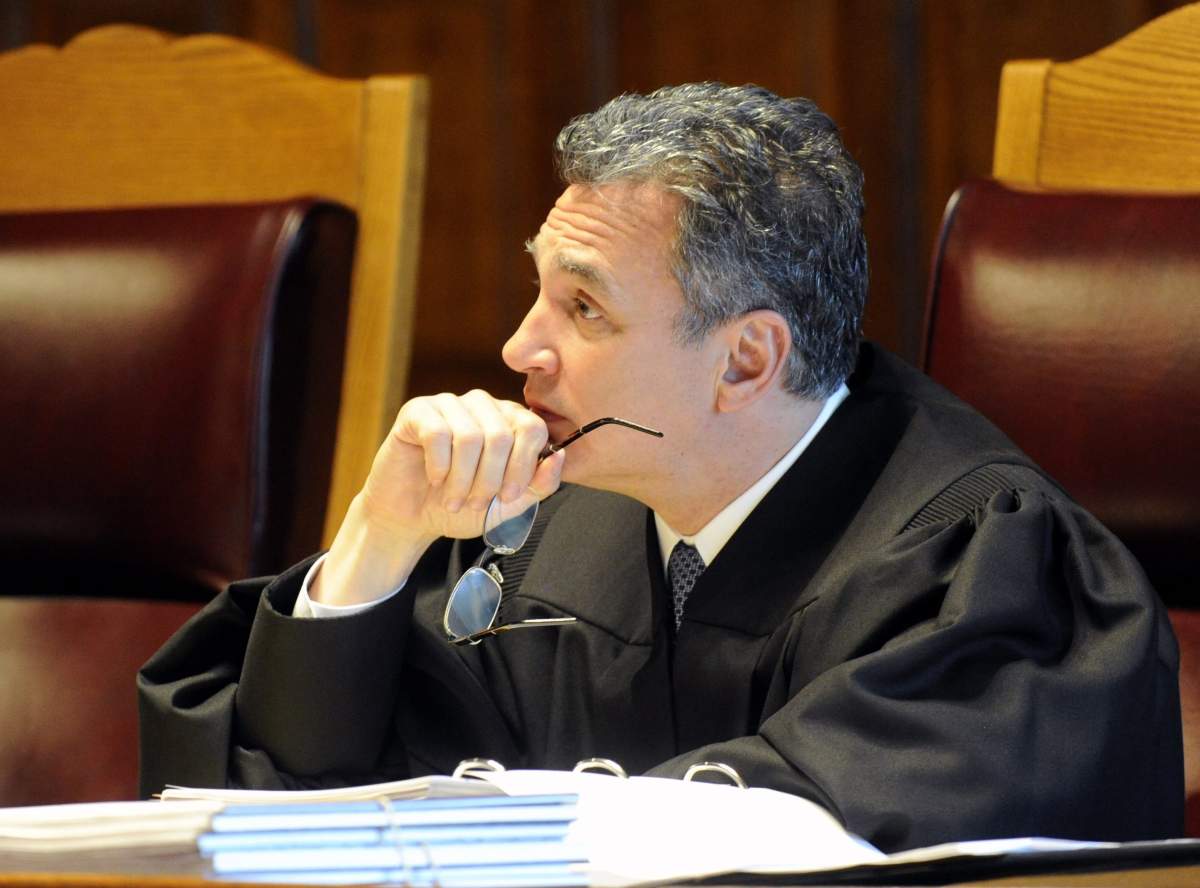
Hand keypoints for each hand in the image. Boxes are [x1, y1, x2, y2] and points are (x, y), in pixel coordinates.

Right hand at [312, 391, 564, 605]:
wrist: (413, 517)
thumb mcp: (509, 505)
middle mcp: (482, 405)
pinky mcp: (417, 411)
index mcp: (510, 420)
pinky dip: (438, 466)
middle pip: (501, 434)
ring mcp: (449, 404)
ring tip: (454, 500)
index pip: (532, 428)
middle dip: (490, 480)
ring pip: (469, 436)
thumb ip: (540, 484)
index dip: (523, 466)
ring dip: (462, 479)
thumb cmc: (463, 507)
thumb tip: (559, 456)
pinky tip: (435, 479)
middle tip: (475, 504)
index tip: (507, 497)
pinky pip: (436, 433)